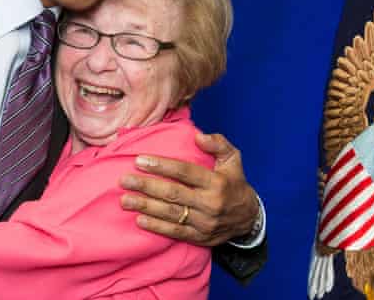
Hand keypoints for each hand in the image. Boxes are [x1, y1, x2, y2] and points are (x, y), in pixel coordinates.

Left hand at [119, 132, 258, 246]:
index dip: (161, 166)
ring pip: (171, 214)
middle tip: (124, 180)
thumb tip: (198, 136)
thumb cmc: (234, 183)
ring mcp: (204, 223)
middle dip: (146, 186)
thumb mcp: (233, 159)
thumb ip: (218, 144)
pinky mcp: (200, 237)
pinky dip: (156, 227)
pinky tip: (139, 220)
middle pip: (173, 194)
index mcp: (216, 183)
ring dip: (145, 207)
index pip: (185, 172)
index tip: (139, 160)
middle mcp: (210, 204)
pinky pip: (175, 233)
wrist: (248, 219)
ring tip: (125, 200)